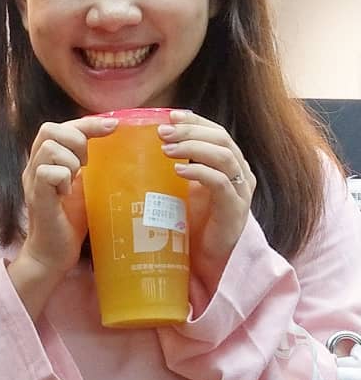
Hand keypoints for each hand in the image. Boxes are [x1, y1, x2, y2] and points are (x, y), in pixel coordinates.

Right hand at [15, 115, 118, 281]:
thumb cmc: (70, 221)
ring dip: (70, 160)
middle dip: (75, 139)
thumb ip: (90, 165)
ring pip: (49, 147)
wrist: (53, 253)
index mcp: (46, 160)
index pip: (62, 125)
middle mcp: (35, 165)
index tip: (113, 126)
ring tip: (77, 179)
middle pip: (49, 128)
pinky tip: (68, 193)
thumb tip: (119, 146)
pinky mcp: (37, 197)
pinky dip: (63, 178)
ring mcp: (33, 180)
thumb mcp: (84, 185)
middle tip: (88, 162)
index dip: (87, 122)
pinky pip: (47, 172)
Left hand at [159, 110, 253, 291]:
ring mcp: (240, 192)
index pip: (216, 132)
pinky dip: (199, 172)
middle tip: (162, 132)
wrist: (205, 263)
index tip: (169, 115)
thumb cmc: (191, 225)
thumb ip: (173, 168)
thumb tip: (140, 149)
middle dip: (190, 131)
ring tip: (166, 149)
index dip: (194, 121)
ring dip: (193, 147)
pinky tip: (179, 171)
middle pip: (221, 138)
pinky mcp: (235, 211)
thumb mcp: (181, 190)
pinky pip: (221, 183)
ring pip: (223, 156)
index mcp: (229, 165)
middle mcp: (240, 174)